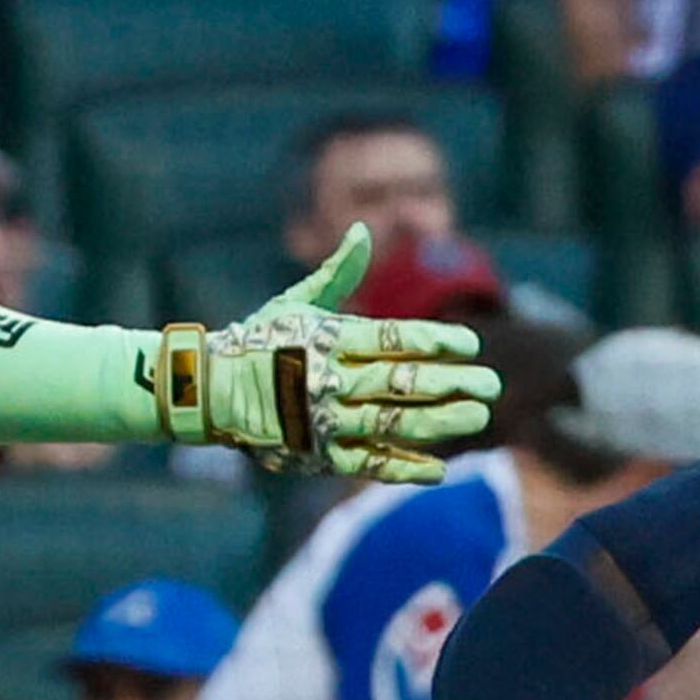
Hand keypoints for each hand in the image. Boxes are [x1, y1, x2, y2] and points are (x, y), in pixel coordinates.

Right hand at [164, 224, 499, 483]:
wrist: (208, 392)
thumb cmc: (259, 341)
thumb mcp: (294, 302)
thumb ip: (338, 273)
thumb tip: (362, 230)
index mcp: (326, 338)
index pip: (391, 338)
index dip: (435, 341)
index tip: (472, 345)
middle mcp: (327, 380)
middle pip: (401, 382)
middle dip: (452, 383)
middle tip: (491, 385)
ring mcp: (322, 421)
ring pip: (392, 423)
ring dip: (439, 422)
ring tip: (478, 417)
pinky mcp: (316, 456)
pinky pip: (367, 464)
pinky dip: (403, 468)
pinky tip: (439, 469)